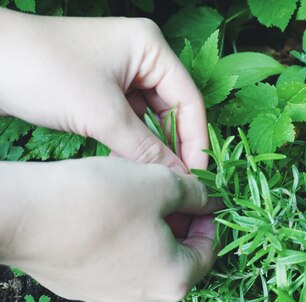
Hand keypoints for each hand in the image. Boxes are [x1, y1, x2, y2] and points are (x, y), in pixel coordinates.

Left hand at [0, 9, 206, 171]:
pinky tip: (130, 166)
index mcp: (151, 47)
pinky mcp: (102, 88)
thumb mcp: (102, 114)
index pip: (189, 100)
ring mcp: (121, 71)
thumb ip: (146, 148)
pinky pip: (129, 120)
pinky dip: (130, 143)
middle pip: (173, 110)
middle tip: (178, 183)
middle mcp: (142, 56)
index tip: (197, 177)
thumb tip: (179, 178)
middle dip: (173, 147)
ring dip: (151, 148)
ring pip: (150, 118)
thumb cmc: (42, 72)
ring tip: (154, 179)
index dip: (196, 142)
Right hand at [0, 158, 217, 301]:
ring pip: (143, 258)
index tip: (202, 197)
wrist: (20, 216)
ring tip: (137, 197)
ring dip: (148, 230)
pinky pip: (112, 261)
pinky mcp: (78, 287)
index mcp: (172, 281)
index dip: (209, 220)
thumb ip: (196, 194)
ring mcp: (107, 297)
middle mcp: (142, 299)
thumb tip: (212, 200)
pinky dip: (119, 239)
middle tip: (170, 193)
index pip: (207, 253)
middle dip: (177, 224)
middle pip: (175, 259)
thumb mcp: (161, 184)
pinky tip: (106, 212)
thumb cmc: (99, 200)